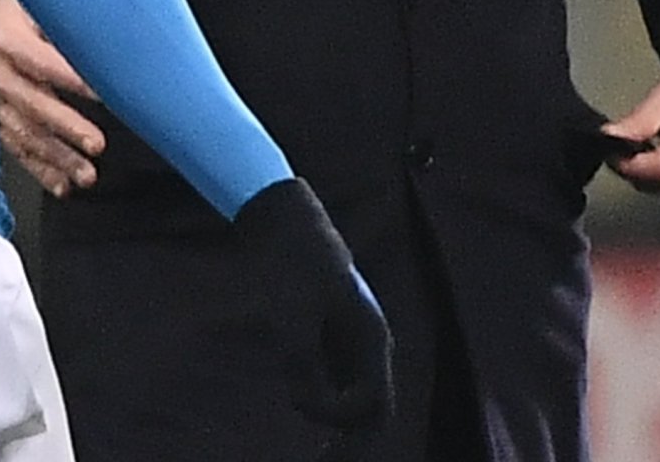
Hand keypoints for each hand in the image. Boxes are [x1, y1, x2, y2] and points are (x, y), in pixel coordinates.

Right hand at [0, 0, 104, 195]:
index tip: (105, 94)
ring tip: (87, 176)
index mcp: (6, 39)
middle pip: (34, 104)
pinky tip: (61, 185)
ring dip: (57, 157)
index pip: (44, 62)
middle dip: (67, 127)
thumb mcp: (26, 0)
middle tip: (96, 145)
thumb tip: (99, 36)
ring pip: (26, 133)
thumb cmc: (2, 8)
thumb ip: (55, 20)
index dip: (74, 80)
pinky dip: (39, 168)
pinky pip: (14, 147)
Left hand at [230, 178, 392, 434]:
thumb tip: (306, 407)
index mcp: (372, 339)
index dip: (347, 428)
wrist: (284, 221)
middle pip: (373, 411)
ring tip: (321, 455)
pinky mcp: (332, 340)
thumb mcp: (293, 313)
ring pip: (359, 401)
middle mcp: (369, 346)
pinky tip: (310, 416)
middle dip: (353, 443)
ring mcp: (352, 344)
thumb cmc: (293, 263)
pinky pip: (340, 385)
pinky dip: (329, 408)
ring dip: (341, 429)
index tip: (312, 425)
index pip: (374, 405)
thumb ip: (302, 362)